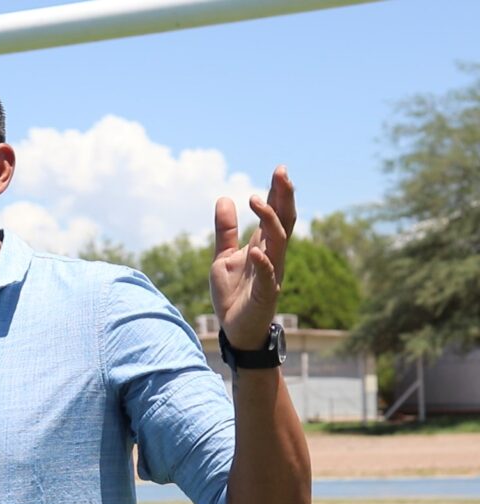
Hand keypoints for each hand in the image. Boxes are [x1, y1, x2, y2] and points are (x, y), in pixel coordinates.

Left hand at [210, 165, 295, 349]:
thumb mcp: (223, 257)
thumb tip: (224, 198)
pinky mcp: (265, 294)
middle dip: (284, 197)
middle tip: (282, 172)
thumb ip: (225, 231)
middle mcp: (272, 257)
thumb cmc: (233, 294)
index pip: (276, 214)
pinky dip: (263, 263)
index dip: (278, 193)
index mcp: (263, 247)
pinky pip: (268, 277)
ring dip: (270, 221)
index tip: (280, 169)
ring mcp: (271, 275)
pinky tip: (255, 250)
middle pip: (284, 222)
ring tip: (256, 200)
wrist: (233, 329)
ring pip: (278, 243)